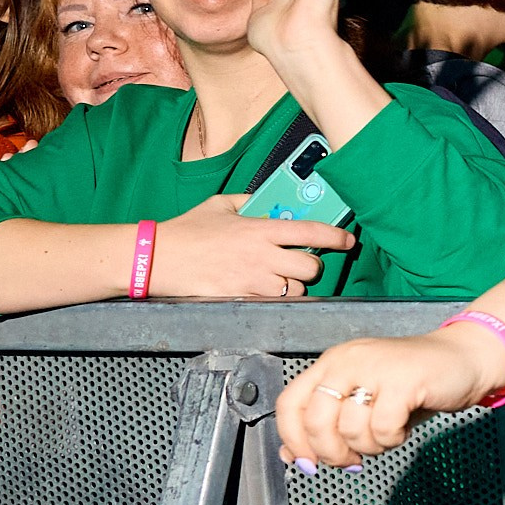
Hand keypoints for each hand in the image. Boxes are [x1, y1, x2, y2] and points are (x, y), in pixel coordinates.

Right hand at [149, 193, 353, 299]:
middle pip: (310, 268)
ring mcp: (251, 280)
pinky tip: (260, 291)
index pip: (311, 232)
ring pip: (293, 291)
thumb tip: (265, 200)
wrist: (157, 258)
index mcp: (260, 229)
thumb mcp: (219, 205)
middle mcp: (261, 256)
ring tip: (277, 279)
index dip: (336, 237)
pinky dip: (271, 300)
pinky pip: (269, 304)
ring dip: (291, 286)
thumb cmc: (186, 230)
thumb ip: (248, 201)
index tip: (347, 240)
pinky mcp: (239, 299)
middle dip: (311, 267)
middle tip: (300, 263)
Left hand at [277, 322, 504, 468]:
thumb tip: (292, 456)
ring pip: (351, 429)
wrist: (465, 359)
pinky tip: (403, 429)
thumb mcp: (365, 403)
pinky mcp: (404, 380)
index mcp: (333, 363)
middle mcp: (348, 360)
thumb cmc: (414, 384)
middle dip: (331, 452)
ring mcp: (376, 367)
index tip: (309, 463)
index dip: (294, 440)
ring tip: (387, 435)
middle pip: (316, 420)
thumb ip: (329, 424)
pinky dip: (393, 439)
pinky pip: (383, 428)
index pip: (290, 403)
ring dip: (370, 446)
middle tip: (352, 460)